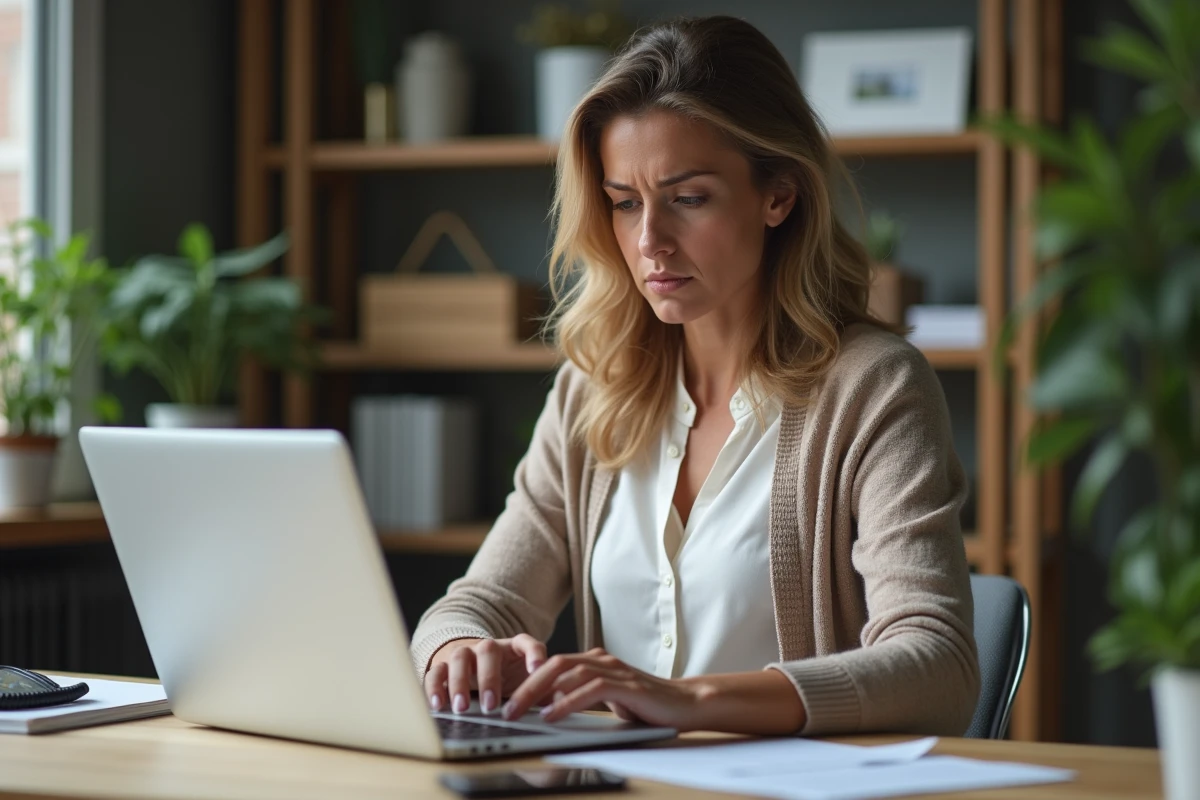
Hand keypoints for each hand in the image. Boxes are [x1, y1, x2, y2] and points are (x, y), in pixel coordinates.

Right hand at [425, 634, 546, 715]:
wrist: (472, 666)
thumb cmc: (506, 678)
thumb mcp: (524, 683)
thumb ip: (542, 691)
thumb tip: (562, 701)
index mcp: (513, 648)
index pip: (526, 642)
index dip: (533, 653)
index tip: (539, 669)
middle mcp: (488, 647)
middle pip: (488, 650)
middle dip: (489, 678)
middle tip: (491, 706)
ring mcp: (464, 654)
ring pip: (460, 657)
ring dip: (460, 683)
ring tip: (461, 708)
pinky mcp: (443, 665)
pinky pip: (436, 671)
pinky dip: (435, 687)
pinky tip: (438, 706)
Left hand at [500, 647, 702, 728]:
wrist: (686, 704)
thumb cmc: (646, 705)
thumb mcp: (607, 701)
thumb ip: (582, 697)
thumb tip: (548, 709)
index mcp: (595, 661)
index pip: (552, 665)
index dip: (526, 680)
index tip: (506, 700)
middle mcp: (602, 660)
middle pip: (554, 664)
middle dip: (525, 685)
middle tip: (503, 707)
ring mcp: (615, 670)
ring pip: (567, 673)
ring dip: (538, 693)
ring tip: (519, 712)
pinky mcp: (627, 685)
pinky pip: (591, 689)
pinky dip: (567, 701)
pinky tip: (552, 714)